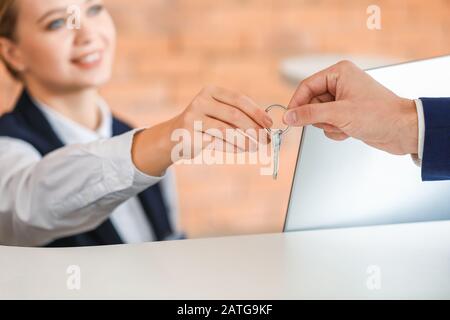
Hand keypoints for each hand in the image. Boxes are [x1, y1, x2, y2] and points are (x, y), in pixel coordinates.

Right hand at [132, 85, 272, 175]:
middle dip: (254, 129)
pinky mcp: (190, 136)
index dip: (257, 112)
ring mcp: (193, 118)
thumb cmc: (202, 125)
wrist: (173, 137)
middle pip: (235, 115)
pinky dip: (233, 148)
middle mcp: (201, 101)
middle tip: (266, 139)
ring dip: (246, 141)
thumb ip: (237, 115)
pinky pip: (218, 143)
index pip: (239, 99)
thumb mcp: (217, 112)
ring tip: (256, 147)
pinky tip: (242, 150)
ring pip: (227, 131)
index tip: (269, 124)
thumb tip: (265, 127)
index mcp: (211, 91)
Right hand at [284, 60, 417, 155]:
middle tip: (330, 122)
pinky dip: (335, 130)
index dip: (296, 103)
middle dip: (319, 117)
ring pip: (319, 115)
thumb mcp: (339, 114)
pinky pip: (328, 123)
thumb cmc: (379, 115)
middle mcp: (341, 83)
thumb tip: (289, 116)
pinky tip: (349, 131)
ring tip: (345, 126)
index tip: (289, 118)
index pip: (306, 86)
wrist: (402, 131)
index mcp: (339, 73)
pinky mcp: (347, 113)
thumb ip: (310, 114)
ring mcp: (343, 99)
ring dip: (328, 125)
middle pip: (311, 102)